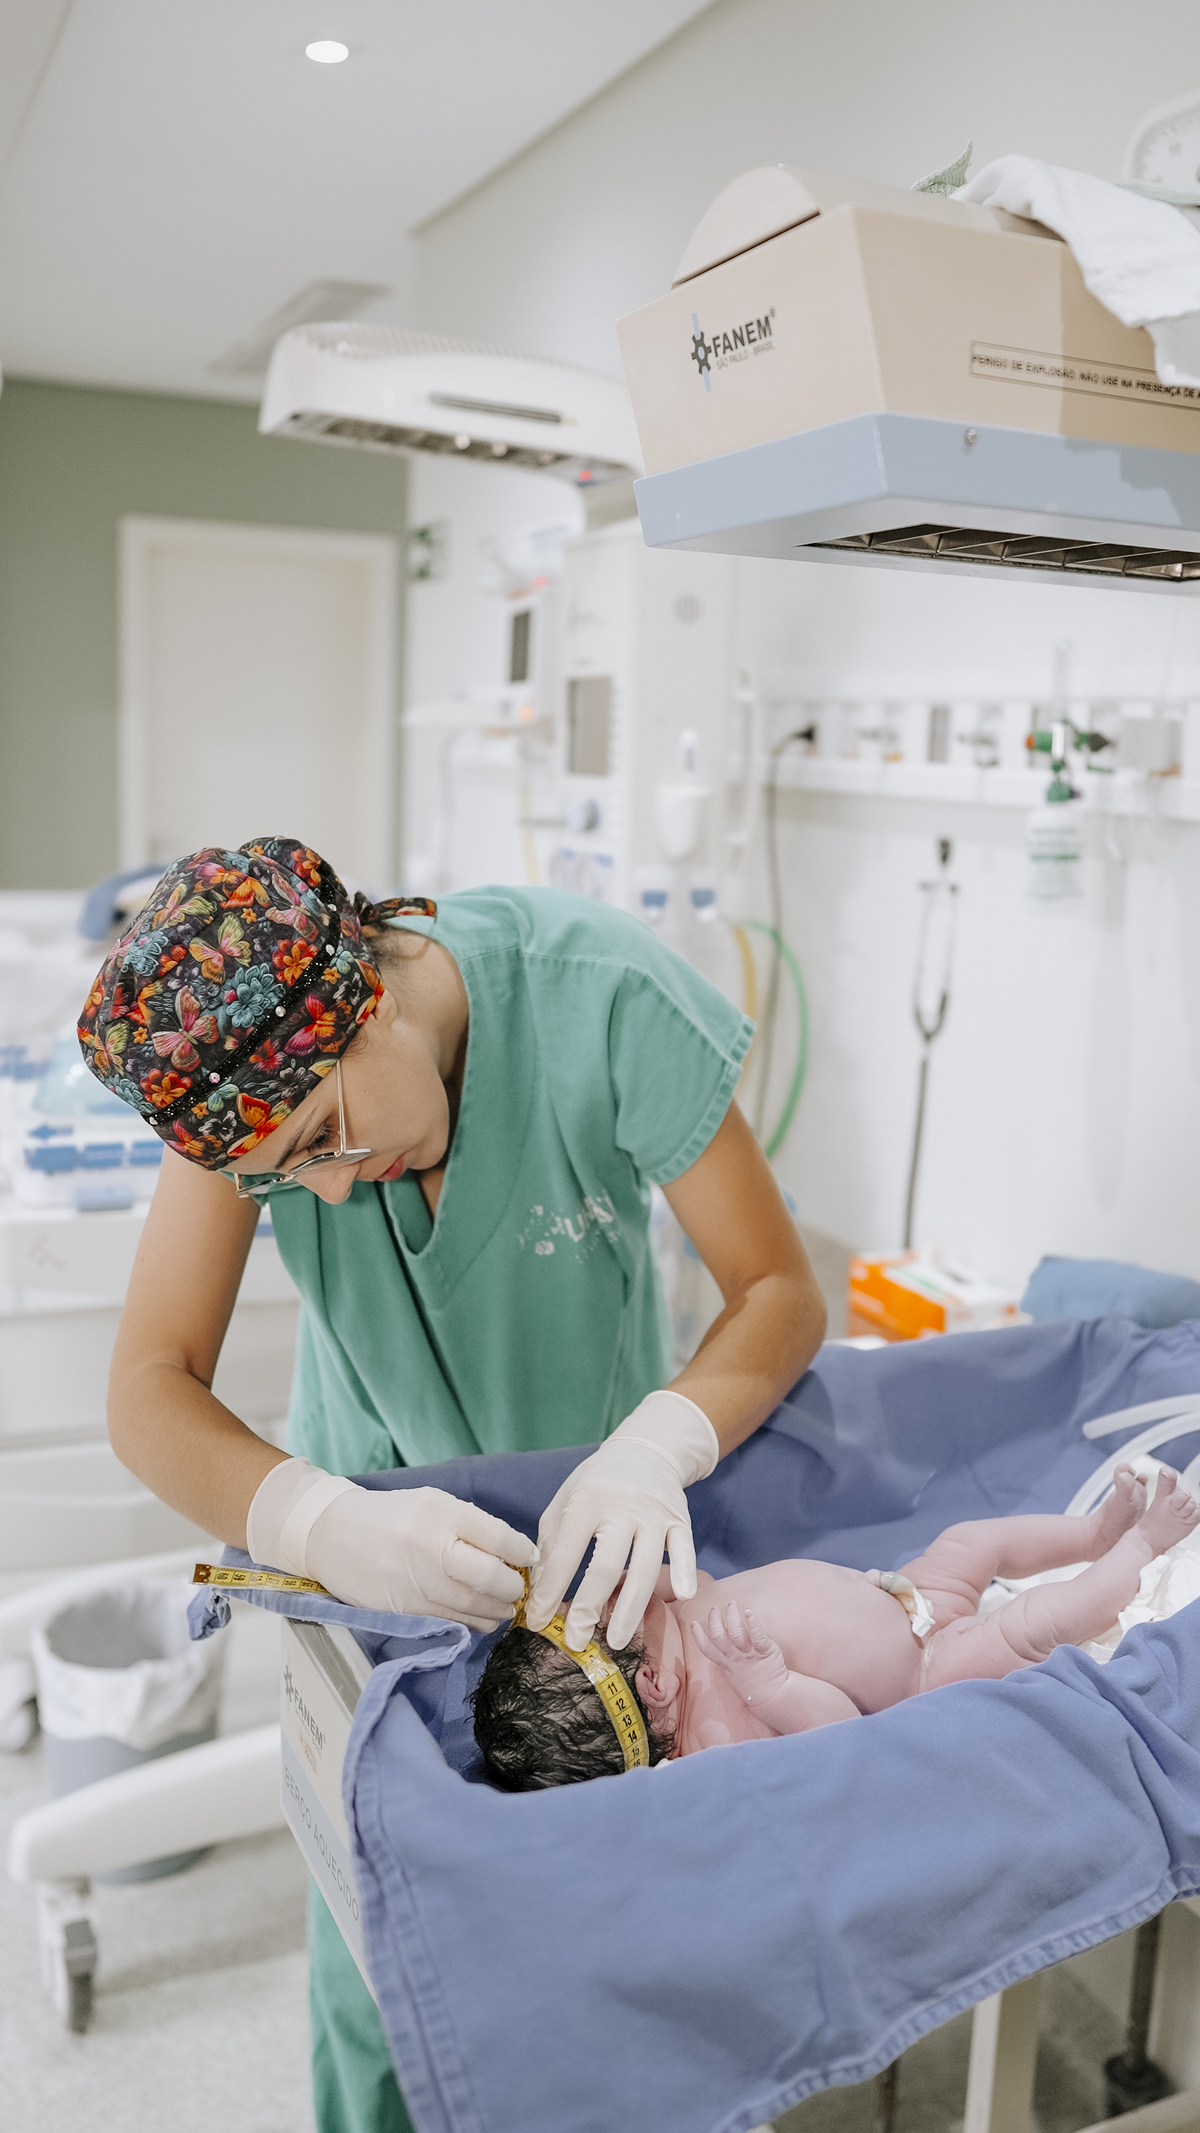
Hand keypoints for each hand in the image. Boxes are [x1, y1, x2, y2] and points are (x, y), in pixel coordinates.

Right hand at [246, 1459, 536, 1628]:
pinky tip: (480, 1619)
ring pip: (473, 1608)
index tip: (530, 1558)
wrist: (331, 1535)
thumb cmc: (390, 1515)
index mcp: (441, 1514)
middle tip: (518, 1588)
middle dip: (512, 1588)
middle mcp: (430, 1549)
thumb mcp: (432, 1502)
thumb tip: (512, 1551)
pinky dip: (471, 1623)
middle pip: (490, 1579)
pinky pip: (449, 1623)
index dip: (523, 1552)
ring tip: (504, 1607)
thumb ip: (471, 1524)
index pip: (499, 1538)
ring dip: (496, 1611)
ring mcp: (416, 1584)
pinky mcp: (403, 1611)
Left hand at [525, 1390, 718, 1651]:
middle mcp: (622, 1507)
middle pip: (607, 1565)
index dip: (549, 1591)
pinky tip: (681, 1597)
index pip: (566, 1554)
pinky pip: (685, 1548)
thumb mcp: (564, 1501)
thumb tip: (539, 1591)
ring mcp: (654, 1514)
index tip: (536, 1621)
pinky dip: (685, 1572)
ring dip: (630, 1608)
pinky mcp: (680, 1518)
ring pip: (645, 1567)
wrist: (645, 1450)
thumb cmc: (596, 1483)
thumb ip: (551, 1543)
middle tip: (575, 1642)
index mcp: (586, 1501)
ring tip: (615, 1639)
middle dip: (588, 1608)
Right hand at [690, 1601, 789, 1710]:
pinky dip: (752, 1623)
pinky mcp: (766, 1651)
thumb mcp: (732, 1671)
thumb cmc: (751, 1682)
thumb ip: (724, 1655)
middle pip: (719, 1636)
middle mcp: (735, 1657)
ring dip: (731, 1616)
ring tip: (731, 1604)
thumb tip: (719, 1635)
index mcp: (726, 1662)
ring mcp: (750, 1654)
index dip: (698, 1636)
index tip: (694, 1623)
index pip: (707, 1649)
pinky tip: (748, 1612)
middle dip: (714, 1620)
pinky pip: (758, 1636)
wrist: (772, 1696)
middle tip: (715, 1609)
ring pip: (736, 1633)